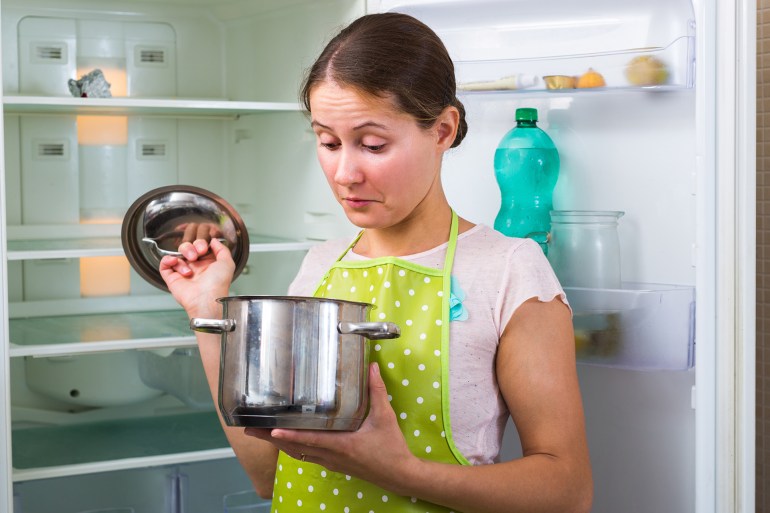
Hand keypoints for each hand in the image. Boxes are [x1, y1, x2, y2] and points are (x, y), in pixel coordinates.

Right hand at [159, 237, 234, 316]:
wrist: (207, 299)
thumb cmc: (218, 284)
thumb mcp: (227, 263)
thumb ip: (222, 249)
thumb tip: (213, 240)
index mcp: (208, 263)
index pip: (200, 246)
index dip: (201, 244)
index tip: (204, 249)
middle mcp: (195, 267)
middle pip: (188, 247)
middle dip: (191, 247)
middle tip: (197, 255)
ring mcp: (183, 272)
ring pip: (177, 254)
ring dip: (183, 255)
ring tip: (189, 267)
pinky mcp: (172, 278)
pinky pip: (164, 265)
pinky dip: (167, 260)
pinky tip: (174, 261)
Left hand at [244, 362, 418, 494]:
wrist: (399, 474)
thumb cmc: (391, 447)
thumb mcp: (384, 417)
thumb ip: (376, 391)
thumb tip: (371, 367)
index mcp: (340, 445)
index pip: (309, 440)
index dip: (288, 435)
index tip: (269, 429)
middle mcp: (330, 456)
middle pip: (294, 448)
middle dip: (270, 439)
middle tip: (249, 429)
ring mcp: (330, 462)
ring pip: (298, 453)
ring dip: (278, 444)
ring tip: (260, 433)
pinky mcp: (334, 464)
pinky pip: (307, 455)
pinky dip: (292, 447)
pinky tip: (286, 440)